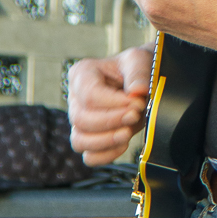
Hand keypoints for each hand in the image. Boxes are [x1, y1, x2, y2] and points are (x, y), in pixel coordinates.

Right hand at [68, 44, 153, 164]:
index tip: (137, 103)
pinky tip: (124, 144)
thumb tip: (137, 91)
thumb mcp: (139, 60)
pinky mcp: (89, 139)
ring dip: (107, 140)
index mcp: (82, 74)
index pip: (89, 95)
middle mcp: (75, 98)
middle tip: (135, 116)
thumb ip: (138, 72)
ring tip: (128, 133)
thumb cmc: (135, 68)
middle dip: (111, 121)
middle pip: (80, 119)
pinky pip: (89, 157)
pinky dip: (106, 155)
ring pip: (79, 141)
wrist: (141, 82)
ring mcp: (79, 121)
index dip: (114, 103)